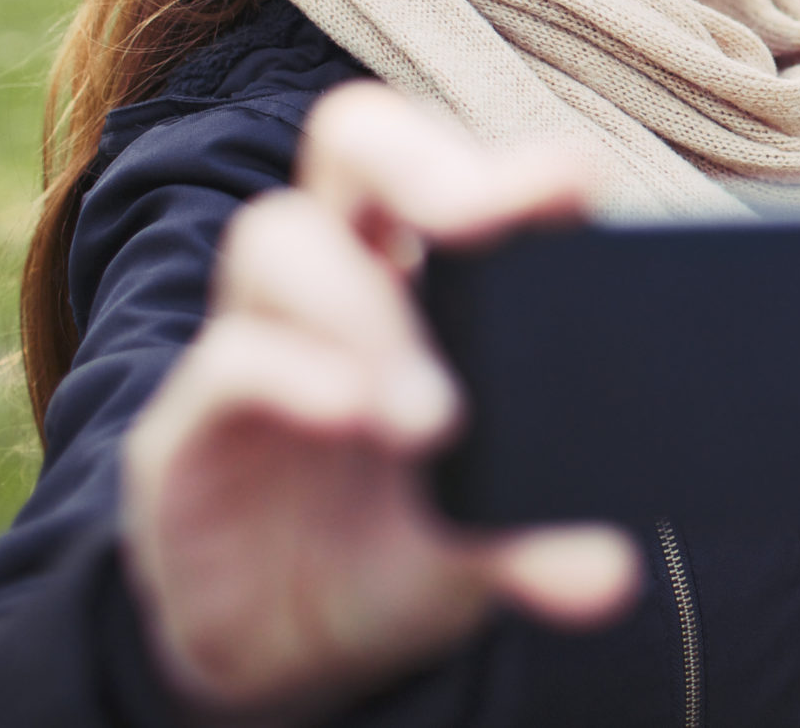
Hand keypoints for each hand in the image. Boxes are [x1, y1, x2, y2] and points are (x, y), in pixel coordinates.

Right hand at [119, 83, 641, 721]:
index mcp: (424, 284)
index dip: (510, 166)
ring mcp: (255, 340)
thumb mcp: (477, 554)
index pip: (456, 177)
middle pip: (354, 143)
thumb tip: (613, 572)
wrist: (279, 656)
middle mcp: (336, 284)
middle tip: (480, 220)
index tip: (574, 183)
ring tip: (431, 416)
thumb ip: (538, 547)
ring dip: (360, 308)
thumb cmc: (393, 553)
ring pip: (278, 236)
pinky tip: (346, 414)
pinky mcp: (185, 426)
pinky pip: (225, 358)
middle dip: (418, 159)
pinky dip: (289, 374)